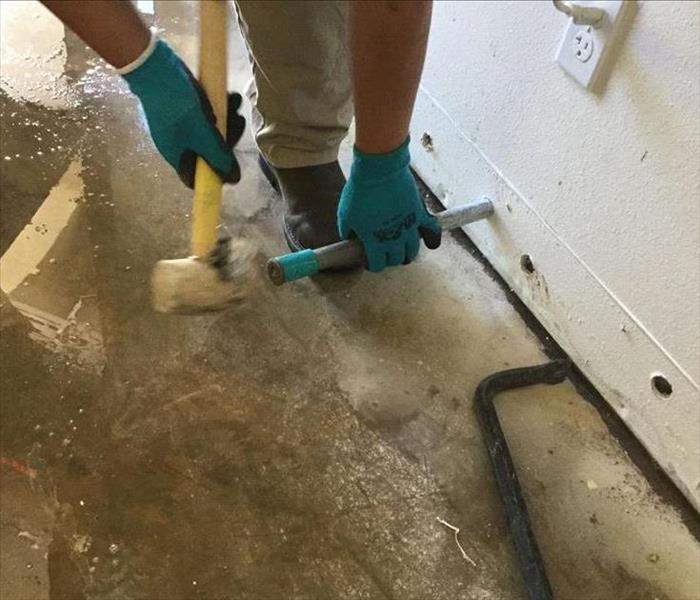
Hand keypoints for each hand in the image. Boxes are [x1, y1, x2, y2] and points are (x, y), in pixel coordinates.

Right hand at [122, 40, 244, 187]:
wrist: (154, 64)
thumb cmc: (175, 104)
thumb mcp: (200, 132)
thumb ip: (217, 155)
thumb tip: (233, 179)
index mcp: (177, 155)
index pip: (196, 177)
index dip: (215, 175)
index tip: (231, 165)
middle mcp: (178, 144)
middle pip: (208, 153)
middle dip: (227, 139)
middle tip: (239, 121)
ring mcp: (181, 125)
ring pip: (210, 132)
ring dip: (227, 120)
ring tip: (236, 103)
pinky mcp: (185, 108)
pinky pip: (207, 114)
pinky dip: (220, 107)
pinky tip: (230, 95)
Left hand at [337, 138, 440, 271]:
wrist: (379, 169)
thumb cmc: (359, 191)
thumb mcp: (344, 214)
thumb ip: (347, 231)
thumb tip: (350, 238)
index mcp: (374, 242)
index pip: (377, 265)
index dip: (372, 264)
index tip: (369, 258)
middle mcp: (394, 239)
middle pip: (396, 259)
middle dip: (389, 258)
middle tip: (384, 251)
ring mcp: (409, 228)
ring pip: (412, 251)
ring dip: (407, 253)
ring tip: (401, 249)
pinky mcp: (421, 214)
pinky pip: (432, 232)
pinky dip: (432, 239)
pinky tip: (430, 243)